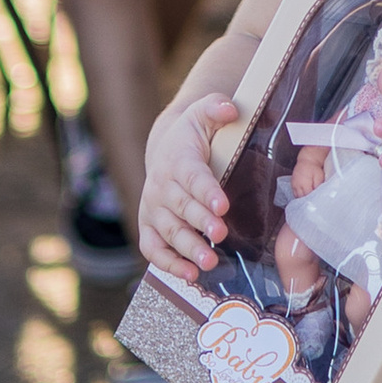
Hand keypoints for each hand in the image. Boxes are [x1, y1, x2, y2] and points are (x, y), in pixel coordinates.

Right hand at [140, 88, 236, 286]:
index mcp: (178, 160)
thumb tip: (232, 109)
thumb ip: (217, 107)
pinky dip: (167, 263)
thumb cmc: (192, 134)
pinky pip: (153, 248)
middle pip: (181, 208)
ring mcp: (153, 209)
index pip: (192, 177)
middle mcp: (162, 186)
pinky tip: (189, 275)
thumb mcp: (204, 112)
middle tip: (221, 235)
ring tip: (208, 263)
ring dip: (187, 248)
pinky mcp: (149, 226)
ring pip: (168, 231)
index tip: (222, 205)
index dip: (206, 191)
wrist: (165, 148)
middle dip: (200, 223)